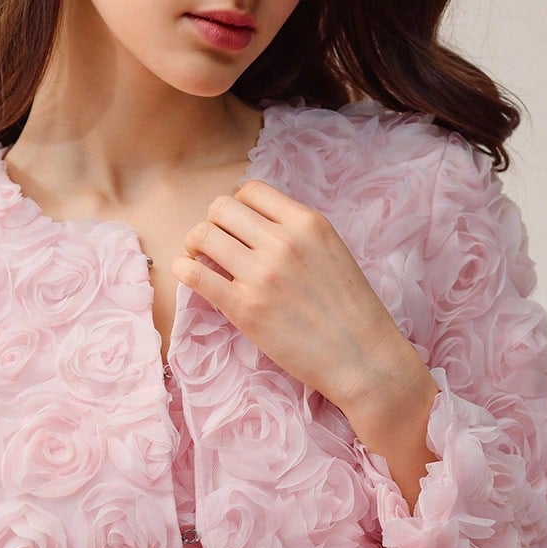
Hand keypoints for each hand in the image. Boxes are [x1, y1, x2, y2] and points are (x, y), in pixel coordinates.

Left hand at [173, 180, 424, 415]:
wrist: (362, 357)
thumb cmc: (351, 309)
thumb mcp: (332, 250)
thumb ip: (296, 232)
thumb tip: (253, 223)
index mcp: (306, 222)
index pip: (251, 189)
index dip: (238, 205)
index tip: (239, 226)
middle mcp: (282, 242)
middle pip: (220, 208)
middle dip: (214, 223)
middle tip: (217, 244)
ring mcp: (261, 275)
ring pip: (203, 236)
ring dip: (196, 245)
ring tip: (202, 260)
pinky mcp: (244, 308)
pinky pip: (195, 274)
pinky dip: (184, 269)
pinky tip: (190, 274)